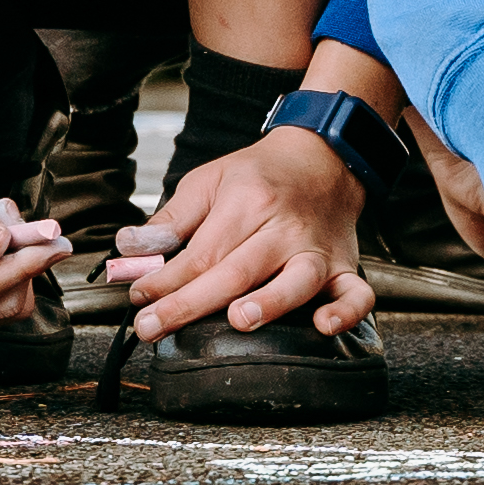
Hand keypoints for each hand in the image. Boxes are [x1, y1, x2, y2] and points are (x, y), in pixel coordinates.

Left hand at [104, 123, 369, 341]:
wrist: (324, 157)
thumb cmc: (260, 177)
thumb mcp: (207, 182)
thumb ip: (169, 220)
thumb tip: (128, 250)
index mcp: (247, 202)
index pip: (200, 251)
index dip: (165, 280)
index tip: (137, 300)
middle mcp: (284, 228)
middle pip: (237, 270)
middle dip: (191, 303)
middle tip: (152, 327)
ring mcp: (316, 250)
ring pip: (297, 280)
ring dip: (270, 302)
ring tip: (239, 320)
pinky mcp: (344, 267)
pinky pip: (355, 294)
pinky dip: (345, 312)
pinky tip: (323, 327)